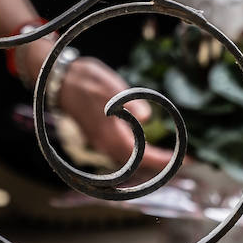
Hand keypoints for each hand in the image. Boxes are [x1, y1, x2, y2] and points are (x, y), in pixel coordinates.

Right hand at [57, 56, 174, 181]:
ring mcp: (100, 140)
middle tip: (184, 161)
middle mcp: (104, 143)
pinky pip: (123, 151)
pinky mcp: (99, 134)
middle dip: (159, 164)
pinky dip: (138, 151)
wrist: (58, 78)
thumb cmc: (84, 80)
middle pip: (136, 163)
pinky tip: (146, 143)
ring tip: (169, 157)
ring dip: (149, 159)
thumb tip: (147, 116)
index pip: (140, 156)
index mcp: (108, 134)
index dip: (162, 160)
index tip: (183, 162)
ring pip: (129, 159)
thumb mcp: (108, 86)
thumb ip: (128, 102)